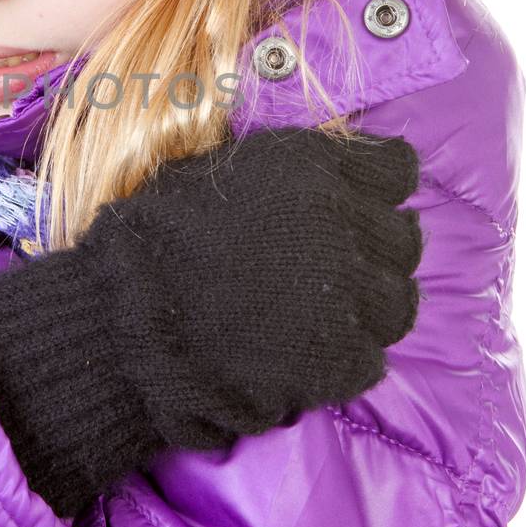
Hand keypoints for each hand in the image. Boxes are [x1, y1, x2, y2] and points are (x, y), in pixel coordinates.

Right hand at [0, 126, 423, 517]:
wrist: (121, 325)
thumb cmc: (151, 244)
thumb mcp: (215, 175)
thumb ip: (285, 178)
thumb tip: (326, 185)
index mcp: (312, 165)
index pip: (396, 168)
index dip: (378, 191)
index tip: (357, 208)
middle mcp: (345, 220)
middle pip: (404, 239)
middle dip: (374, 254)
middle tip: (331, 274)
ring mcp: (350, 292)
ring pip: (397, 302)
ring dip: (366, 311)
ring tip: (318, 320)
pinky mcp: (345, 357)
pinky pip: (371, 357)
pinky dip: (343, 361)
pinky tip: (300, 357)